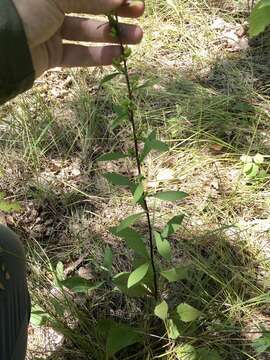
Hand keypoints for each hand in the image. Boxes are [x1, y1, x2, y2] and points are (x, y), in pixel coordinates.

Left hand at [12, 0, 143, 76]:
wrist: (1, 49)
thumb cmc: (24, 10)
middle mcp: (50, 6)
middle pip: (89, 7)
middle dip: (116, 11)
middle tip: (139, 14)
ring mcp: (50, 31)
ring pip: (87, 33)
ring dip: (113, 36)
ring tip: (137, 37)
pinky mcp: (51, 55)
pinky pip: (78, 55)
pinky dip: (97, 56)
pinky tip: (117, 55)